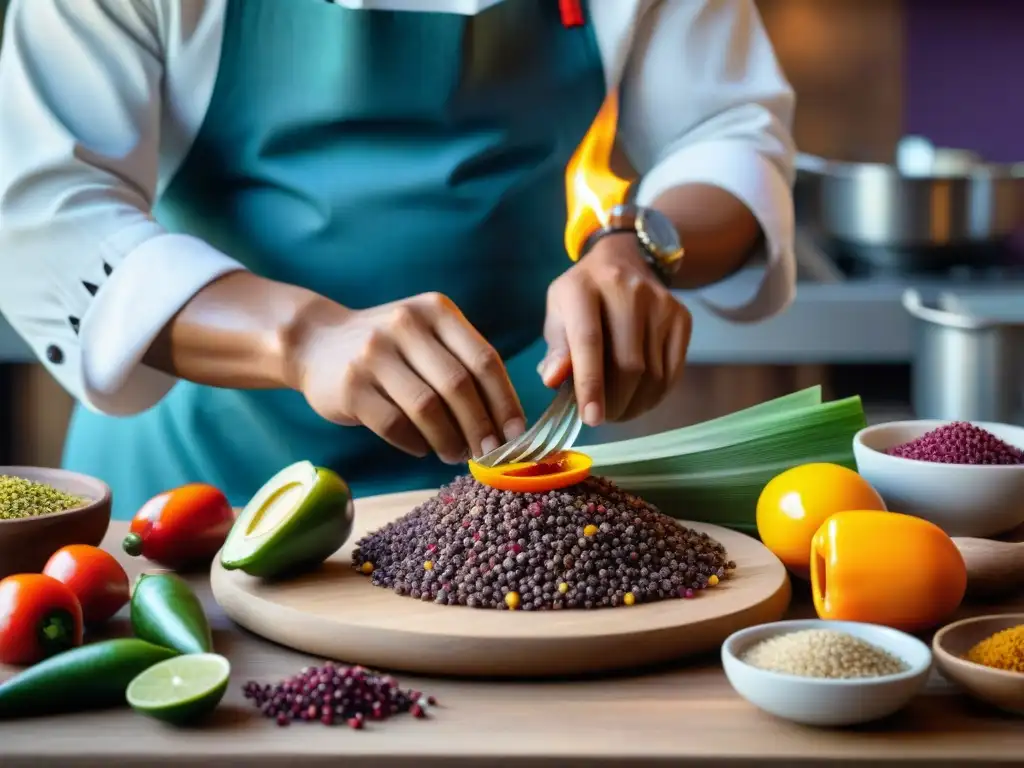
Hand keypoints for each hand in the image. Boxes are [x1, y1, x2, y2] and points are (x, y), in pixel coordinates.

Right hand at [290, 292, 525, 463]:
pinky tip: (422, 449)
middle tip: (490, 453)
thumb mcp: (427, 336)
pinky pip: (394, 424)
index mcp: (436, 310)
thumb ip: (464, 365)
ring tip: (456, 455)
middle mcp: (405, 325)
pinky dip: (415, 443)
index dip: (506, 402)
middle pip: (458, 385)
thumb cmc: (390, 349)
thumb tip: (507, 424)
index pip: (484, 360)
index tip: (519, 435)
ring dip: (449, 440)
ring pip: (427, 408)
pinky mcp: (350, 385)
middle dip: (481, 426)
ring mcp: (373, 354)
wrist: (315, 342)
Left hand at [540, 234, 691, 424]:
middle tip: (602, 417)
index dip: (590, 383)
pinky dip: (655, 395)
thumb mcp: (558, 314)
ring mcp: (660, 303)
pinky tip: (639, 398)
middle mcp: (626, 290)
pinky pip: (672, 371)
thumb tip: (552, 380)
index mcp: (583, 288)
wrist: (623, 261)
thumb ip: (556, 349)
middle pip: (628, 364)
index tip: (590, 418)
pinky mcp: (681, 317)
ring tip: (619, 409)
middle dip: (615, 402)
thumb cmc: (582, 298)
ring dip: (635, 404)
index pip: (589, 341)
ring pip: (653, 373)